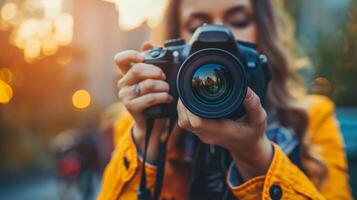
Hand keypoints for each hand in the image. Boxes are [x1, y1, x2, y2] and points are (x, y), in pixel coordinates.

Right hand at [115, 42, 171, 161]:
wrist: (149, 120)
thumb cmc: (152, 95)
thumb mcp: (152, 78)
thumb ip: (150, 61)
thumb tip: (146, 44)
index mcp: (126, 74)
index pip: (120, 59)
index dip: (131, 55)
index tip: (143, 57)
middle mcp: (122, 84)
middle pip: (137, 70)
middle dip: (154, 71)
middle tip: (164, 76)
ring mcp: (125, 96)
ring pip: (146, 85)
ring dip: (162, 86)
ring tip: (168, 89)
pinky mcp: (131, 107)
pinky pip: (149, 98)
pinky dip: (161, 97)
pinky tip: (168, 97)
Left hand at [177, 87, 272, 179]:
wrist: (248, 147)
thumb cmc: (253, 132)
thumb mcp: (258, 118)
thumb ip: (253, 104)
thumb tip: (246, 89)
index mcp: (221, 131)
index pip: (197, 122)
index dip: (190, 107)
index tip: (193, 91)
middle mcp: (208, 135)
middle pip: (185, 121)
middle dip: (184, 104)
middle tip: (189, 88)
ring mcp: (203, 135)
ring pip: (183, 122)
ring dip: (183, 108)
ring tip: (189, 92)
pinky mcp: (201, 133)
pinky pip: (186, 122)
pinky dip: (185, 111)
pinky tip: (190, 100)